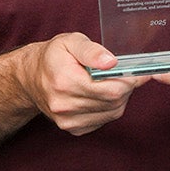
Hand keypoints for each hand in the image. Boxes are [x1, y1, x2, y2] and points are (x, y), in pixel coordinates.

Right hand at [15, 32, 147, 134]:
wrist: (31, 78)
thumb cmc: (53, 57)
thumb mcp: (71, 41)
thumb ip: (92, 50)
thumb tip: (111, 62)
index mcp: (65, 81)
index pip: (110, 89)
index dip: (129, 79)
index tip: (138, 71)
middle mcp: (65, 105)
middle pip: (114, 101)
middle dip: (126, 86)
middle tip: (125, 73)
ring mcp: (68, 120)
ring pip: (112, 112)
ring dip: (119, 97)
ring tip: (111, 81)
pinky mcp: (73, 129)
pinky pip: (104, 120)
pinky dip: (109, 107)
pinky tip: (101, 94)